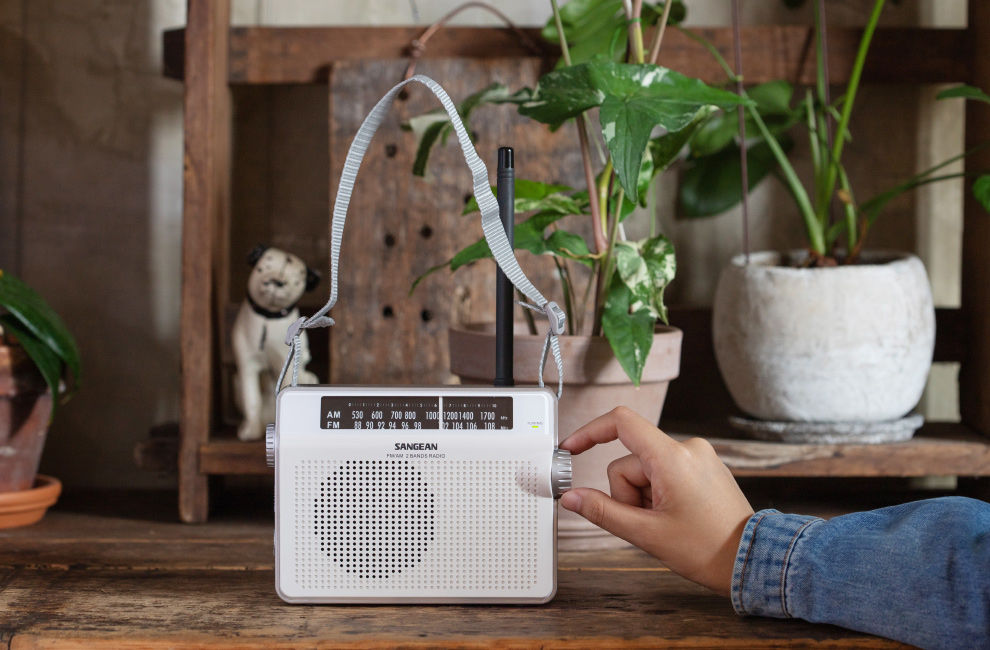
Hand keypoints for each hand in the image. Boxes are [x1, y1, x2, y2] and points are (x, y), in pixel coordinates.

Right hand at [559, 407, 753, 595]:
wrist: (750, 560)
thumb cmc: (707, 549)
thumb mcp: (646, 533)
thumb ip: (602, 512)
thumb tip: (572, 497)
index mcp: (672, 458)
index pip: (621, 423)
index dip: (590, 432)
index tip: (572, 448)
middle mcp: (687, 448)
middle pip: (631, 461)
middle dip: (628, 493)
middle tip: (647, 523)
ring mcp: (698, 456)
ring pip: (646, 470)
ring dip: (644, 497)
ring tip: (665, 523)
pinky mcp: (704, 466)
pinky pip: (665, 472)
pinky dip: (659, 494)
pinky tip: (676, 516)